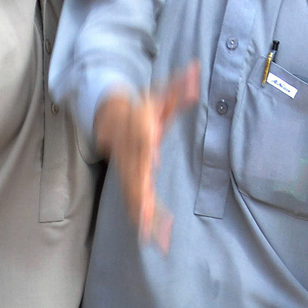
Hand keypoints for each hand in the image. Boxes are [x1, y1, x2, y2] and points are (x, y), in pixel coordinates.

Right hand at [93, 64, 198, 248]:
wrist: (111, 116)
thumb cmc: (143, 106)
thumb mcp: (161, 94)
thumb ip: (179, 87)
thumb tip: (196, 71)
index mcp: (141, 131)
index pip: (143, 140)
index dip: (146, 149)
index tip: (153, 159)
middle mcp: (133, 153)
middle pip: (135, 174)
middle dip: (141, 195)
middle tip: (150, 215)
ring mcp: (129, 168)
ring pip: (132, 193)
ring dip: (141, 215)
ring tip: (152, 236)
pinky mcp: (130, 179)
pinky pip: (134, 200)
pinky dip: (140, 218)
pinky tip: (150, 235)